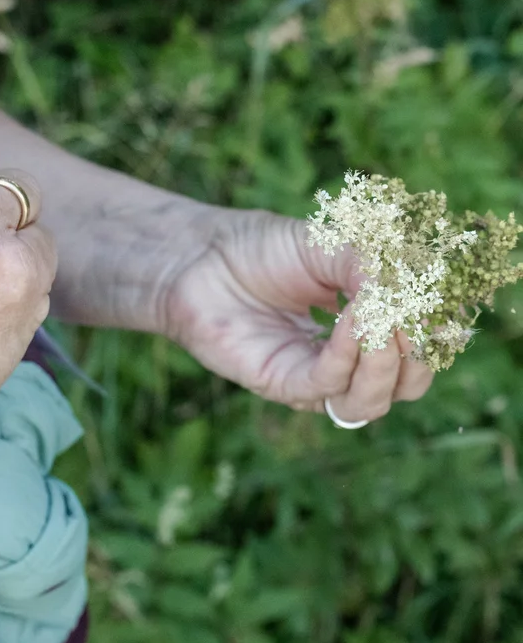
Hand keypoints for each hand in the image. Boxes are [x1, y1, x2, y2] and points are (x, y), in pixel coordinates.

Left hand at [163, 207, 432, 423]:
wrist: (201, 258)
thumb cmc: (263, 249)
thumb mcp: (332, 245)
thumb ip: (374, 264)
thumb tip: (410, 290)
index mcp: (370, 327)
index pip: (424, 346)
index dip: (439, 327)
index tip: (440, 296)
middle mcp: (349, 360)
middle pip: (409, 381)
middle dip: (420, 349)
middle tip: (412, 309)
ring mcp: (318, 377)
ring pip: (376, 398)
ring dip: (387, 357)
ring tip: (381, 313)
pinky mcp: (285, 386)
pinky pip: (331, 386)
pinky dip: (349, 353)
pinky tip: (350, 317)